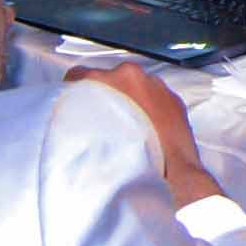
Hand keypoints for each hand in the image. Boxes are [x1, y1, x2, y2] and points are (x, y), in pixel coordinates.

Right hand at [77, 61, 221, 206]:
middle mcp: (138, 76)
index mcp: (116, 78)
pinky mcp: (174, 99)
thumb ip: (84, 114)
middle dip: (103, 93)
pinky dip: (147, 106)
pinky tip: (143, 127)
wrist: (172, 170)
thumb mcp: (95, 133)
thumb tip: (76, 116)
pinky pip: (155, 97)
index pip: (81, 74)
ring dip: (127, 98)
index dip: (72, 89)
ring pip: (133, 85)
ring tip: (123, 123)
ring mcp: (159, 86)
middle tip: (98, 116)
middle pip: (109, 78)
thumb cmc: (132, 153)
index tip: (70, 100)